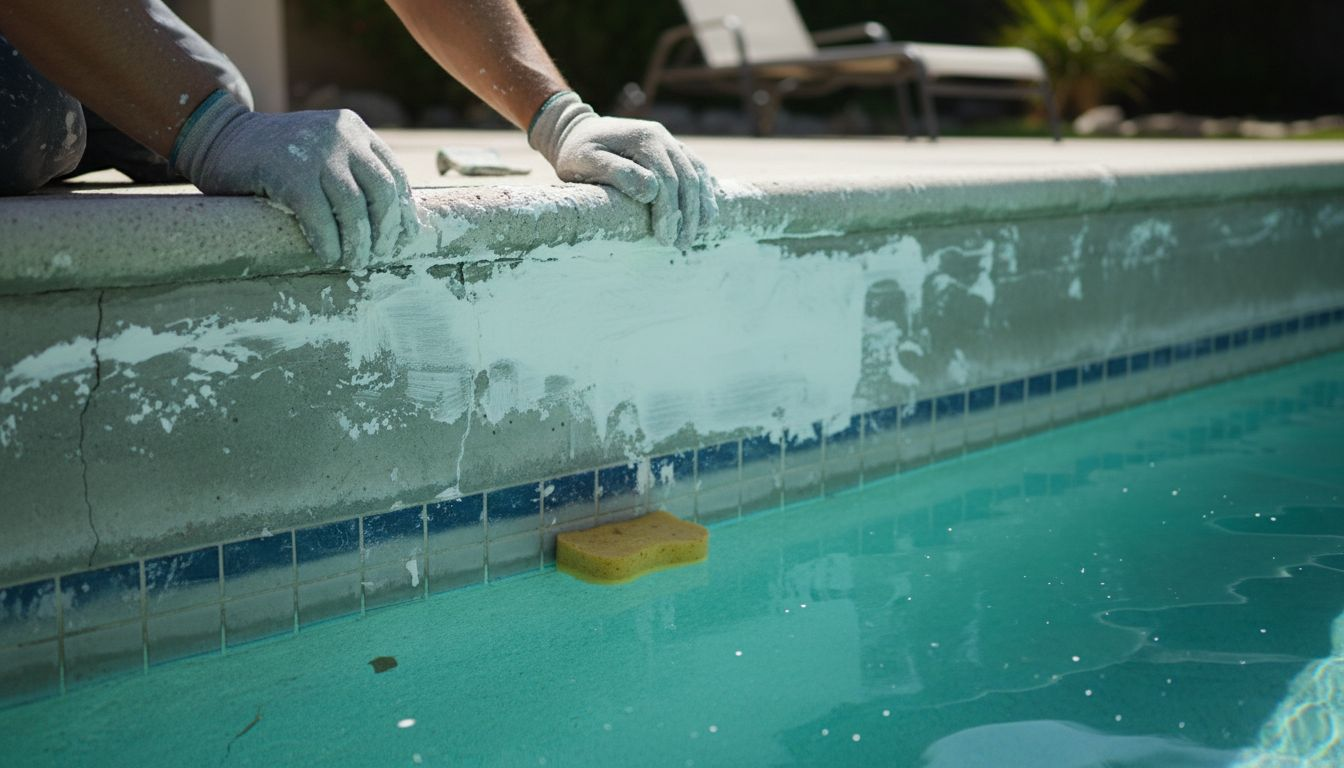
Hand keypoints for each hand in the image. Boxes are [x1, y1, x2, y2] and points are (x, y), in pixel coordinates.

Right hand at [172, 91, 419, 266]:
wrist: (218, 138)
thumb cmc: (275, 158)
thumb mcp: (321, 154)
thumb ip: (351, 173)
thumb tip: (391, 224)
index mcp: (354, 130)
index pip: (393, 174)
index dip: (404, 210)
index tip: (405, 239)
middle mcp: (340, 135)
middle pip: (382, 191)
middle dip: (387, 229)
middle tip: (381, 255)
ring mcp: (315, 151)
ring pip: (354, 206)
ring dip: (358, 241)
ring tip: (355, 262)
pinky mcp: (289, 172)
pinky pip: (319, 216)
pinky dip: (328, 241)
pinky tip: (328, 257)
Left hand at [529, 92, 716, 249]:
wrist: (576, 130)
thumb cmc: (577, 152)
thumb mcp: (587, 161)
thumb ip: (617, 173)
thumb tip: (651, 191)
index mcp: (644, 139)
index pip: (667, 180)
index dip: (669, 212)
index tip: (665, 239)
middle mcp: (662, 137)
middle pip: (687, 178)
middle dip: (688, 214)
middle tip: (682, 244)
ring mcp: (670, 141)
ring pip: (697, 174)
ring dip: (701, 205)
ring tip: (697, 234)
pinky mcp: (673, 149)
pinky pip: (697, 169)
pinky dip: (705, 191)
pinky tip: (707, 212)